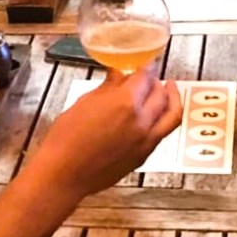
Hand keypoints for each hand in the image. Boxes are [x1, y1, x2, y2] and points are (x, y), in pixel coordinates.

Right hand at [37, 66, 182, 198]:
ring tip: (170, 91)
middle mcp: (141, 121)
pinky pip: (162, 133)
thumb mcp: (84, 103)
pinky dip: (163, 119)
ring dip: (172, 99)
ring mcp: (145, 140)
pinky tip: (157, 115)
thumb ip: (108, 88)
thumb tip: (118, 75)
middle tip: (152, 78)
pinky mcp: (143, 156)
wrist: (64, 173)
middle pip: (161, 94)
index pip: (145, 77)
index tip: (146, 64)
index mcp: (125, 103)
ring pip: (172, 115)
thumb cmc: (66, 137)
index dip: (147, 67)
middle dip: (158, 82)